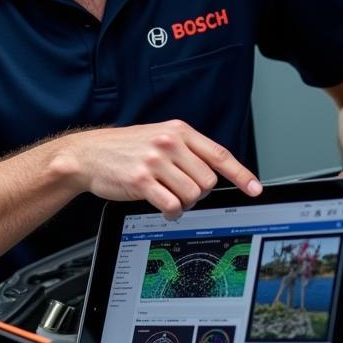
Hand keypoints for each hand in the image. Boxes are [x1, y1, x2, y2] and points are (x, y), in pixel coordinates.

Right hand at [58, 120, 261, 218]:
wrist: (87, 154)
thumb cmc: (123, 149)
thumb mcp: (157, 137)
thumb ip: (185, 150)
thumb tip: (213, 174)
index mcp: (177, 130)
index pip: (219, 154)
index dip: (241, 175)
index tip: (255, 189)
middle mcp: (168, 142)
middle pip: (207, 181)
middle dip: (198, 193)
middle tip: (181, 191)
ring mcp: (154, 161)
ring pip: (192, 195)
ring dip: (184, 203)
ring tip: (168, 198)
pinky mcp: (141, 180)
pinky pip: (172, 205)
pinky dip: (171, 211)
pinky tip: (162, 206)